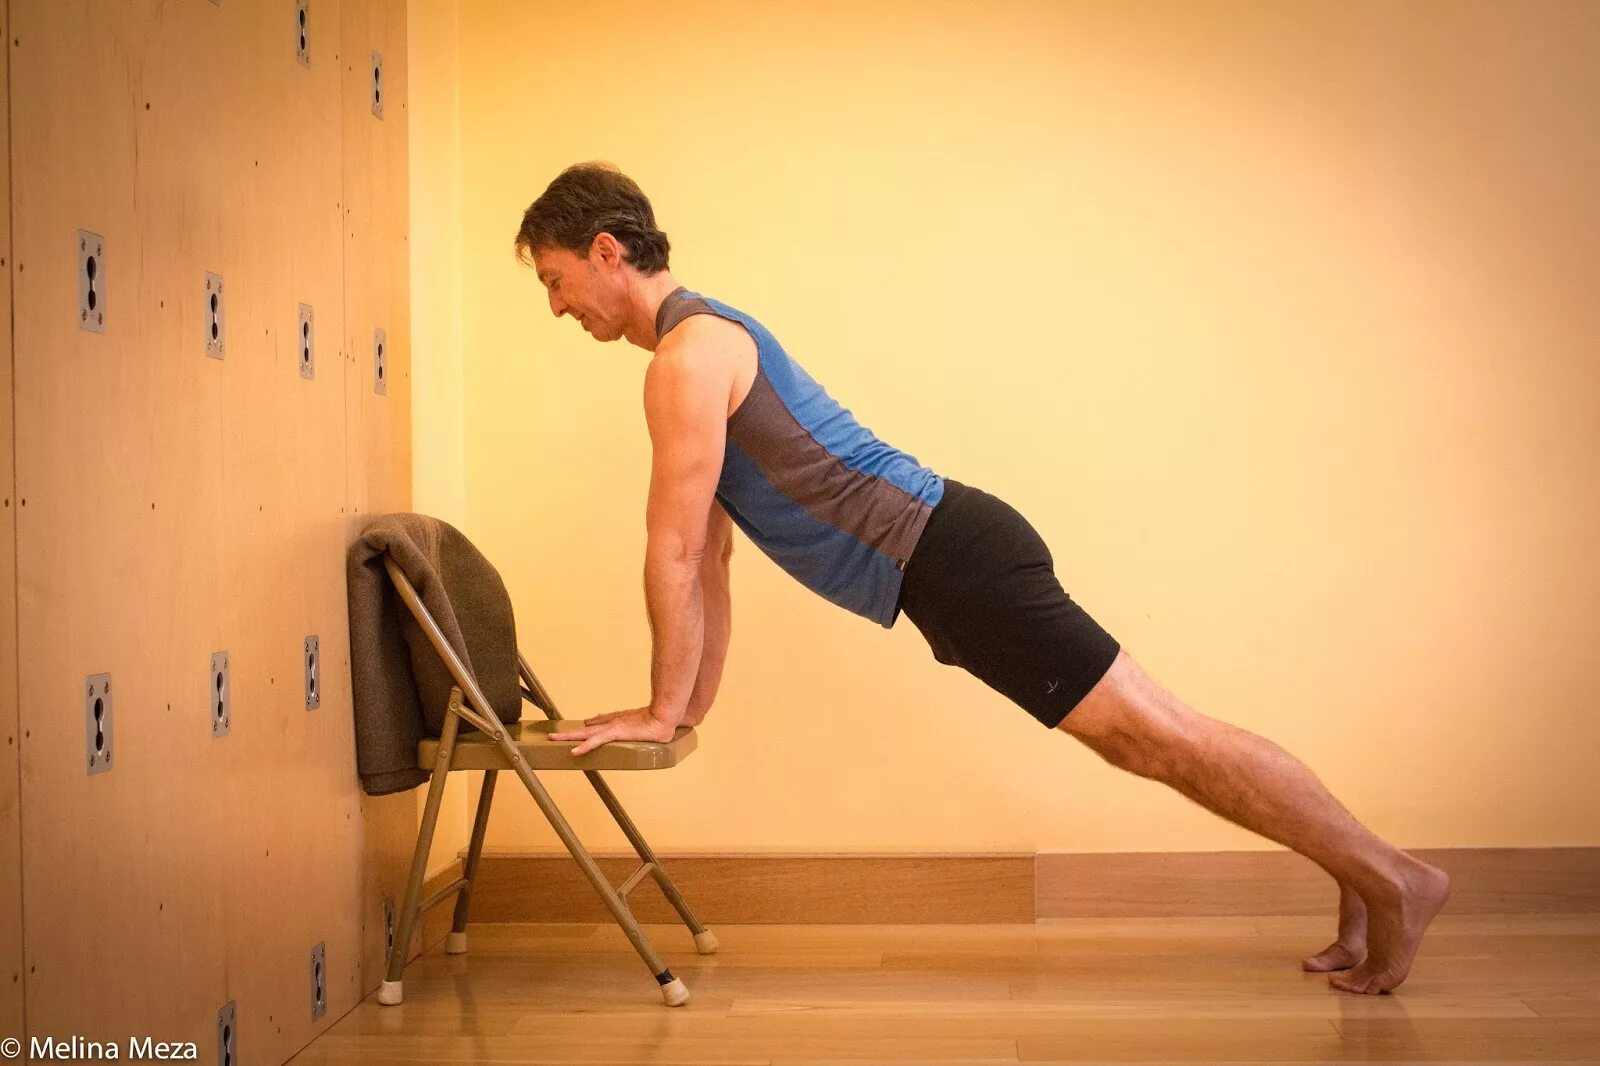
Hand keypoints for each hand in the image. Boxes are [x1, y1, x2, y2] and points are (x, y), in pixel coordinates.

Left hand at [548, 707, 677, 756]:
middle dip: (568, 733)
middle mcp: (610, 723)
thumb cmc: (655, 720)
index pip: (596, 724)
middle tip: (551, 736)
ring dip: (568, 737)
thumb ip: (630, 724)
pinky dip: (584, 746)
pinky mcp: (615, 732)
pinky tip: (574, 751)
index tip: (574, 730)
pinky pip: (596, 741)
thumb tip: (615, 726)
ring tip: (553, 740)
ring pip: (585, 733)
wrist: (663, 717)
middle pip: (584, 729)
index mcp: (616, 721)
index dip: (584, 727)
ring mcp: (611, 727)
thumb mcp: (640, 724)